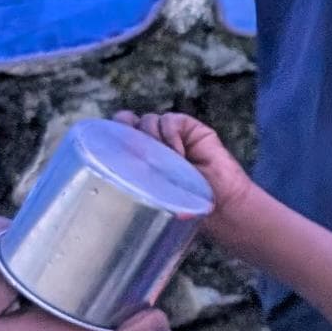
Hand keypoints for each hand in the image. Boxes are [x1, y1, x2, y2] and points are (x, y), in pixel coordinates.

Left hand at [114, 111, 266, 252]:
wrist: (222, 207)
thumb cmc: (187, 209)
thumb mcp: (153, 197)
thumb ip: (136, 186)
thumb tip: (112, 187)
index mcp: (137, 159)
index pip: (115, 137)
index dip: (110, 136)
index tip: (109, 149)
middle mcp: (152, 144)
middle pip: (126, 122)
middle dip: (125, 130)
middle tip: (131, 149)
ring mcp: (170, 135)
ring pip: (148, 121)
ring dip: (152, 139)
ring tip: (165, 163)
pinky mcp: (189, 128)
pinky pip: (170, 121)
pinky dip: (170, 135)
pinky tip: (179, 155)